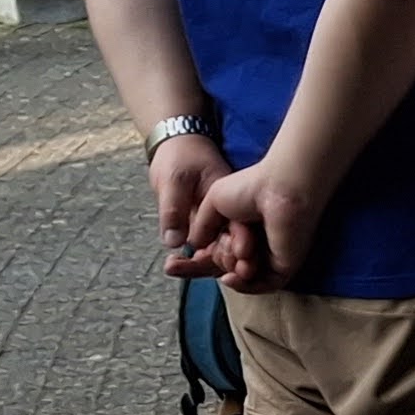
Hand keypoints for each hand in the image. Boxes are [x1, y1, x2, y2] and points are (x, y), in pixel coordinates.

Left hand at [148, 134, 232, 277]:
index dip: (237, 249)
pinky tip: (175, 265)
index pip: (241, 229)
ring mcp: (219, 219)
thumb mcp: (174, 180)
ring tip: (173, 268)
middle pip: (233, 246)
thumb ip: (174, 210)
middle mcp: (230, 212)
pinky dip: (194, 258)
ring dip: (201, 264)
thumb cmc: (179, 157)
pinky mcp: (207, 224)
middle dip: (217, 264)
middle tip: (184, 270)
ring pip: (219, 250)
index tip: (224, 263)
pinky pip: (206, 246)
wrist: (176, 144)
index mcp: (229, 199)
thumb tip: (175, 242)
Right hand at [190, 158, 324, 294]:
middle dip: (214, 262)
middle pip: (226, 266)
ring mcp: (272, 255)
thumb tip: (192, 246)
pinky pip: (263, 285)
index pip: (215, 253)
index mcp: (241, 228)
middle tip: (217, 247)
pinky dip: (245, 286)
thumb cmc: (249, 187)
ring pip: (242, 276)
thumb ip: (202, 226)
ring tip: (235, 252)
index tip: (171, 266)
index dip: (193, 263)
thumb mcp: (213, 202)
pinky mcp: (285, 264)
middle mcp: (257, 242)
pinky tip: (231, 277)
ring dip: (229, 269)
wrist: (278, 188)